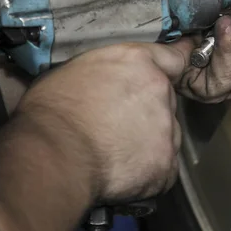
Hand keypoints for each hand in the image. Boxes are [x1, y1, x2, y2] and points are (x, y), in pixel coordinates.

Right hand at [13, 42, 185, 202]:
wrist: (51, 157)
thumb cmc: (51, 115)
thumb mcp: (75, 70)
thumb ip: (108, 71)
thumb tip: (108, 81)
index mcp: (137, 62)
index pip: (173, 57)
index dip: (173, 66)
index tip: (180, 67)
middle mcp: (159, 90)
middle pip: (166, 101)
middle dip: (150, 112)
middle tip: (118, 126)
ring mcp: (166, 128)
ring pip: (167, 135)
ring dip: (149, 143)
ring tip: (114, 153)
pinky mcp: (166, 163)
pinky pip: (163, 168)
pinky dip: (148, 173)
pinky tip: (122, 173)